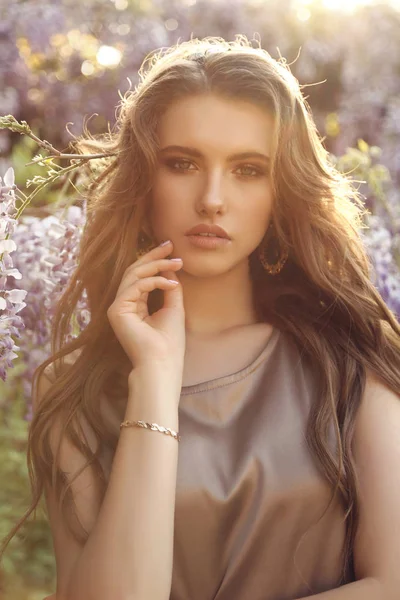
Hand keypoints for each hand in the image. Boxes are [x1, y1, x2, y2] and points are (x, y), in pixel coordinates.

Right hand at [107, 240, 184, 370]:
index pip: (142, 276)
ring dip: (157, 265)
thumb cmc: (169, 341)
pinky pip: (135, 286)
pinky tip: (171, 284)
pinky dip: (155, 281)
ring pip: (134, 275)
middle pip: (134, 270)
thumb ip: (170, 287)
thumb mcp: (174, 307)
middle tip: (170, 245)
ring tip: (176, 262)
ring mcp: (117, 307)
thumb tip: (170, 267)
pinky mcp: (116, 310)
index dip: (155, 260)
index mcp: (135, 304)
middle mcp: (123, 304)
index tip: (171, 249)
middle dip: (153, 256)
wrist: (162, 362)